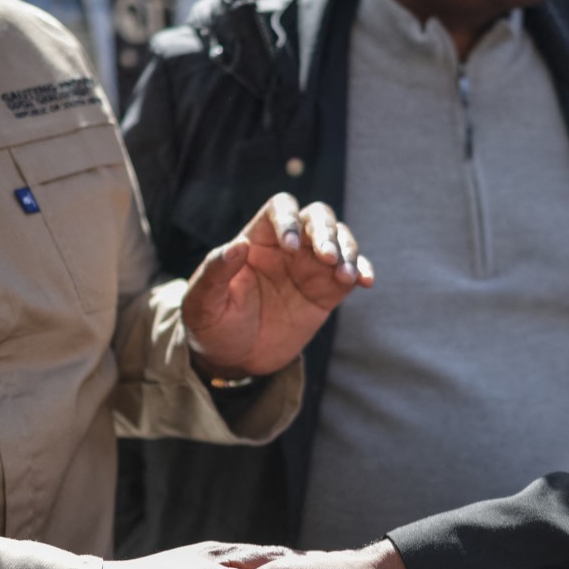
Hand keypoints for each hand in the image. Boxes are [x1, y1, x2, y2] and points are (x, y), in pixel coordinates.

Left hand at [183, 193, 374, 377]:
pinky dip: (363, 270)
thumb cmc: (213, 325)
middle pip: (317, 216)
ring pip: (340, 238)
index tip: (291, 248)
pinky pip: (353, 270)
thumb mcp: (203, 303)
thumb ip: (215, 272)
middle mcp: (288, 246)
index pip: (280, 209)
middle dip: (325, 231)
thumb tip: (238, 245)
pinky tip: (365, 281)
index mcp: (257, 239)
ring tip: (344, 275)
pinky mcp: (328, 291)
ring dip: (347, 250)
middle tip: (326, 257)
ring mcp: (311, 267)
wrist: (235, 360)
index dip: (289, 220)